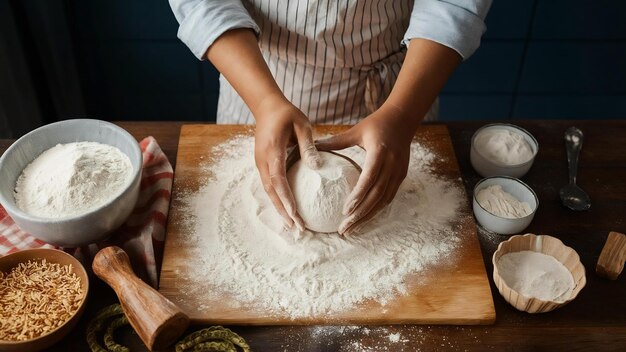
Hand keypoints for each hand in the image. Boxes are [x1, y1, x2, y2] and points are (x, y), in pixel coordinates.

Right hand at [254, 94, 321, 230]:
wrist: (266, 105)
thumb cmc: (287, 113)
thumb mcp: (302, 125)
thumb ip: (308, 145)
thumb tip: (317, 167)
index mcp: (273, 151)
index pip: (278, 179)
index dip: (286, 199)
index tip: (295, 214)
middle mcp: (263, 160)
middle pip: (271, 191)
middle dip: (283, 212)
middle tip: (297, 229)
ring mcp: (260, 163)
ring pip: (268, 191)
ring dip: (279, 209)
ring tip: (291, 226)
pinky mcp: (262, 163)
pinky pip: (269, 185)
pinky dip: (277, 199)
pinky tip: (286, 209)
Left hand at [316, 105, 416, 234]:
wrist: (402, 119)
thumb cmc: (376, 124)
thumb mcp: (356, 131)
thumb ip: (336, 142)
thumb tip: (313, 148)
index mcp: (379, 152)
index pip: (369, 178)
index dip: (358, 196)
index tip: (344, 211)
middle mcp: (392, 164)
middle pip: (376, 195)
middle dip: (360, 214)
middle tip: (343, 228)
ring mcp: (399, 172)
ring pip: (384, 201)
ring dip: (367, 217)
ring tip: (351, 229)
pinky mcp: (401, 176)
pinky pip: (388, 198)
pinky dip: (376, 210)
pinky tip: (363, 219)